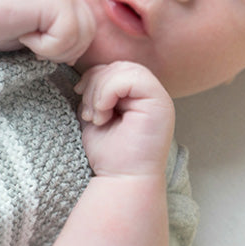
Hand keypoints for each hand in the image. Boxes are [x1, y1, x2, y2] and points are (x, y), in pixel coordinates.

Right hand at [0, 0, 95, 62]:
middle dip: (63, 52)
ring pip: (80, 38)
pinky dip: (44, 46)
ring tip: (28, 40)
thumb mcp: (33, 31)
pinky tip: (24, 35)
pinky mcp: (55, 3)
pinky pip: (65, 37)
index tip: (38, 48)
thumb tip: (72, 58)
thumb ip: (56, 36)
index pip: (85, 31)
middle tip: (33, 47)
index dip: (66, 48)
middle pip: (88, 36)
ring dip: (53, 50)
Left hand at [74, 61, 174, 177]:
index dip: (92, 80)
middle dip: (94, 85)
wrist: (122, 179)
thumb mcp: (97, 114)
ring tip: (96, 118)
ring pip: (123, 69)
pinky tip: (103, 117)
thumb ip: (96, 92)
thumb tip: (85, 75)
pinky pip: (131, 78)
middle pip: (117, 66)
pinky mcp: (160, 102)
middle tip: (89, 115)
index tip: (84, 108)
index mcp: (137, 95)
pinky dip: (107, 93)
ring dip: (99, 92)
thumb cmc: (109, 153)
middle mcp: (150, 93)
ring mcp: (158, 96)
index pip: (113, 68)